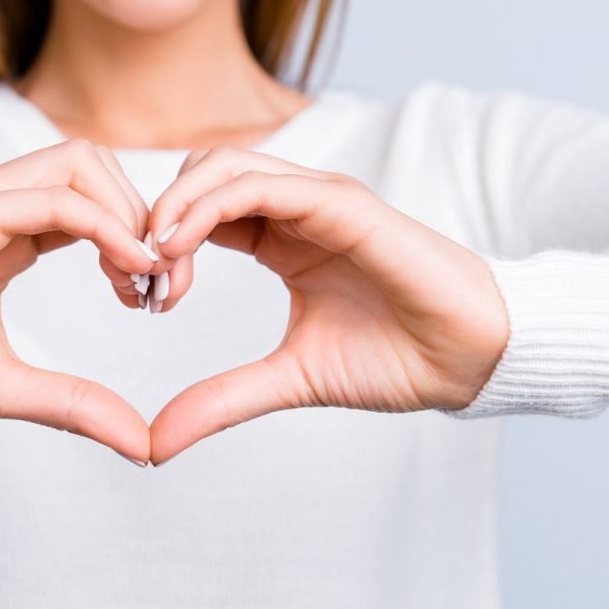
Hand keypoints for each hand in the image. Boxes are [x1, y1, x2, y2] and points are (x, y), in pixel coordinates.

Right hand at [0, 139, 157, 462]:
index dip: (138, 238)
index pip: (94, 199)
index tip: (156, 297)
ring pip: (80, 163)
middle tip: (161, 283)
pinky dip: (102, 225)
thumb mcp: (4, 386)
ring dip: (130, 212)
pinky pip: (49, 199)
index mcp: (8, 232)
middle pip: (96, 164)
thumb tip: (140, 441)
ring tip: (145, 275)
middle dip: (145, 214)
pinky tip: (127, 268)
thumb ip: (72, 403)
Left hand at [141, 146, 509, 465]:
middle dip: (158, 214)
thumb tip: (157, 441)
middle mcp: (294, 208)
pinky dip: (210, 205)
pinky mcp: (342, 204)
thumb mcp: (288, 380)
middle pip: (200, 174)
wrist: (469, 359)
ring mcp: (318, 200)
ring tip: (152, 254)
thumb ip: (223, 399)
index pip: (199, 211)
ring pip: (223, 166)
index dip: (160, 242)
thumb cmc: (395, 359)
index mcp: (279, 237)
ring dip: (175, 203)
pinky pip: (263, 184)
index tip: (141, 294)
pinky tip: (181, 245)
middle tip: (138, 272)